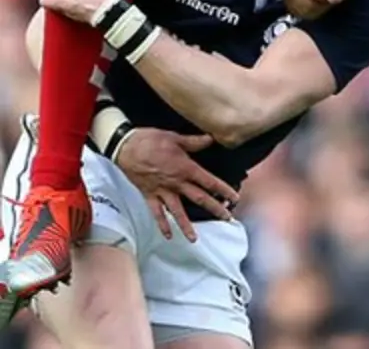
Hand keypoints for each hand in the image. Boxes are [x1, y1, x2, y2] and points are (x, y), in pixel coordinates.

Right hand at [116, 128, 238, 241]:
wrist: (127, 147)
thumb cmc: (151, 140)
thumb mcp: (175, 137)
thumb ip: (194, 142)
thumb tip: (211, 139)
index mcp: (185, 168)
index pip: (209, 181)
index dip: (223, 189)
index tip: (234, 198)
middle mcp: (176, 183)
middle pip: (199, 198)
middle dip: (214, 208)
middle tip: (227, 218)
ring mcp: (162, 191)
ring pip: (177, 211)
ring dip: (186, 225)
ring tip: (194, 239)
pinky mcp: (149, 195)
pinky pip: (156, 213)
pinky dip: (162, 224)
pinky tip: (168, 236)